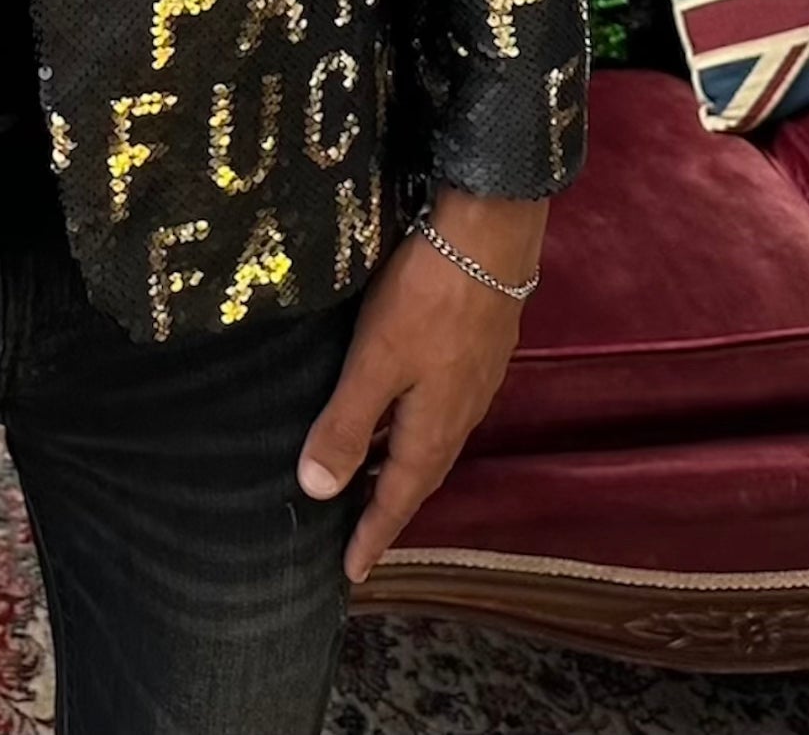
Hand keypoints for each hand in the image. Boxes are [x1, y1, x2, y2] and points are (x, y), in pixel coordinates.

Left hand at [295, 189, 546, 585]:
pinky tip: (401, 408)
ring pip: (432, 440)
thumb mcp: (376, 360)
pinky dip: (415, 427)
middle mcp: (460, 414)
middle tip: (358, 534)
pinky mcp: (478, 349)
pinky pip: (441, 409)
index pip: (397, 497)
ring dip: (402, 465)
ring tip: (371, 477)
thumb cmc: (427, 297)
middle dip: (388, 506)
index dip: (372, 534)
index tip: (351, 573)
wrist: (491, 234)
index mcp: (433, 428)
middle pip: (418, 474)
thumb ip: (347, 422)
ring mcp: (474, 380)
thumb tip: (317, 491)